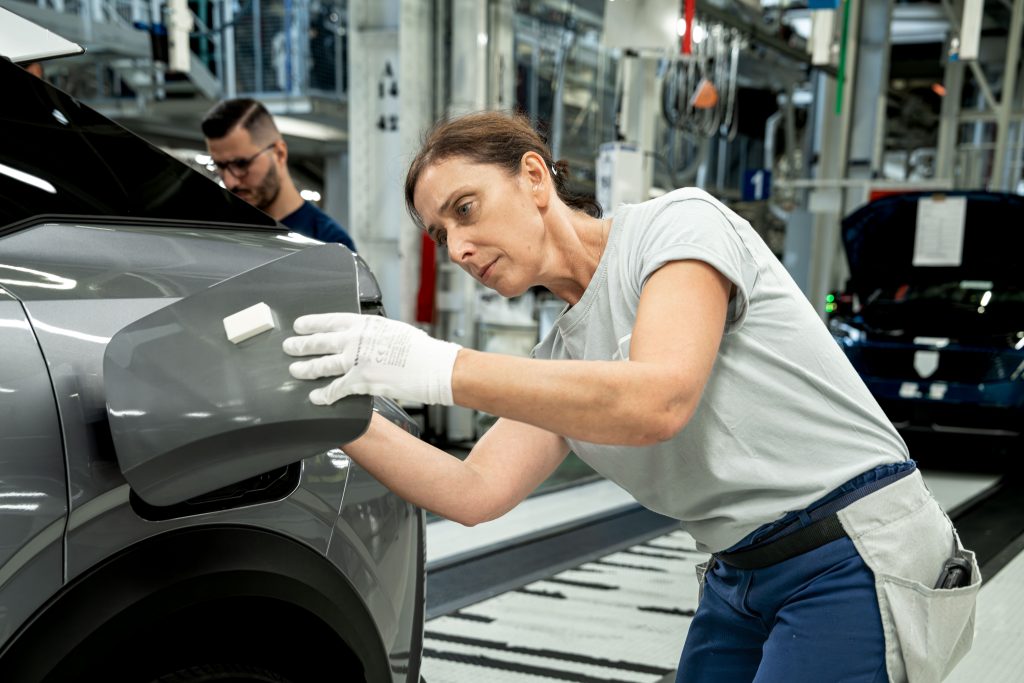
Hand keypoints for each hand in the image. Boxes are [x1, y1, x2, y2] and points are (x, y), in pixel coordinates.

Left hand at [282, 313, 461, 405]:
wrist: (434, 367)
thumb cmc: (420, 349)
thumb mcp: (392, 330)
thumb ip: (372, 334)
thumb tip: (362, 339)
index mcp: (364, 324)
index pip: (329, 321)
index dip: (311, 324)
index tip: (300, 326)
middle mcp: (356, 340)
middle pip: (319, 342)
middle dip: (301, 346)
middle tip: (290, 347)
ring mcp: (356, 360)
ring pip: (322, 365)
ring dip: (306, 369)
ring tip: (295, 370)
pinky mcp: (361, 381)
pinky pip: (336, 389)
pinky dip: (324, 395)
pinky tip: (316, 397)